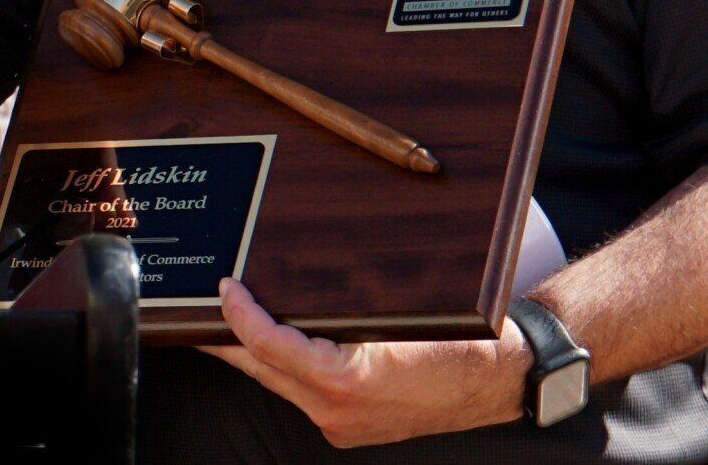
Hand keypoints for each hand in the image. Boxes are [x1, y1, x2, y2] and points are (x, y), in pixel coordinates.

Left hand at [200, 278, 532, 447]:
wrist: (503, 378)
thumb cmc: (464, 340)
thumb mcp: (403, 313)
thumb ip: (348, 307)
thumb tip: (299, 281)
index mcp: (347, 381)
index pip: (270, 347)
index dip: (240, 316)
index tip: (227, 288)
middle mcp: (337, 411)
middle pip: (262, 370)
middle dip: (228, 339)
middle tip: (204, 310)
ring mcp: (342, 424)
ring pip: (281, 385)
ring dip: (256, 354)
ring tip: (231, 324)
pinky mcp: (350, 427)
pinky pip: (304, 394)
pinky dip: (287, 369)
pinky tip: (281, 347)